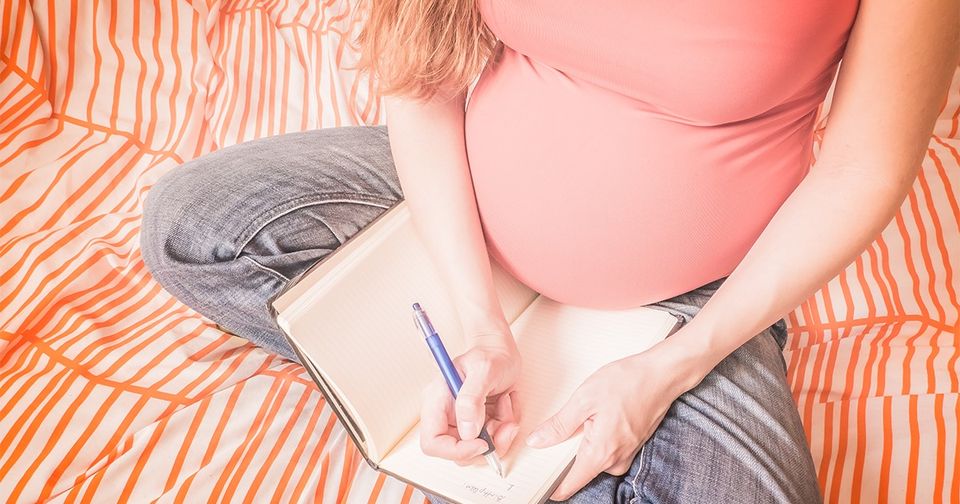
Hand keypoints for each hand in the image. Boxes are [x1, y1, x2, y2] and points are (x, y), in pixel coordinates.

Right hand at [419, 331, 522, 464]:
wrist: (500, 350)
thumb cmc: (489, 354)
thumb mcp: (483, 370)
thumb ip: (471, 400)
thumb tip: (467, 432)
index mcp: (437, 402)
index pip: (432, 443)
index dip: (456, 451)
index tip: (482, 443)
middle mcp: (447, 416)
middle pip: (459, 453)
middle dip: (487, 444)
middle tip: (505, 423)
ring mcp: (463, 422)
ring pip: (479, 449)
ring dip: (501, 433)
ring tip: (507, 405)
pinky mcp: (478, 424)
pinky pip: (493, 440)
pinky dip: (506, 426)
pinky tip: (507, 404)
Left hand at [525, 338, 708, 499]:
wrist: (662, 375)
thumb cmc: (627, 382)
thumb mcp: (584, 399)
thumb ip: (559, 425)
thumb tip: (537, 441)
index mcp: (601, 453)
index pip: (571, 484)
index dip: (553, 488)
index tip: (539, 485)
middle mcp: (616, 460)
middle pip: (581, 472)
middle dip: (565, 459)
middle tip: (555, 436)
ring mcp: (625, 455)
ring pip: (594, 460)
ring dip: (583, 446)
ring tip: (582, 419)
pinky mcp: (631, 446)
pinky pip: (606, 451)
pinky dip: (597, 440)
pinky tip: (597, 419)